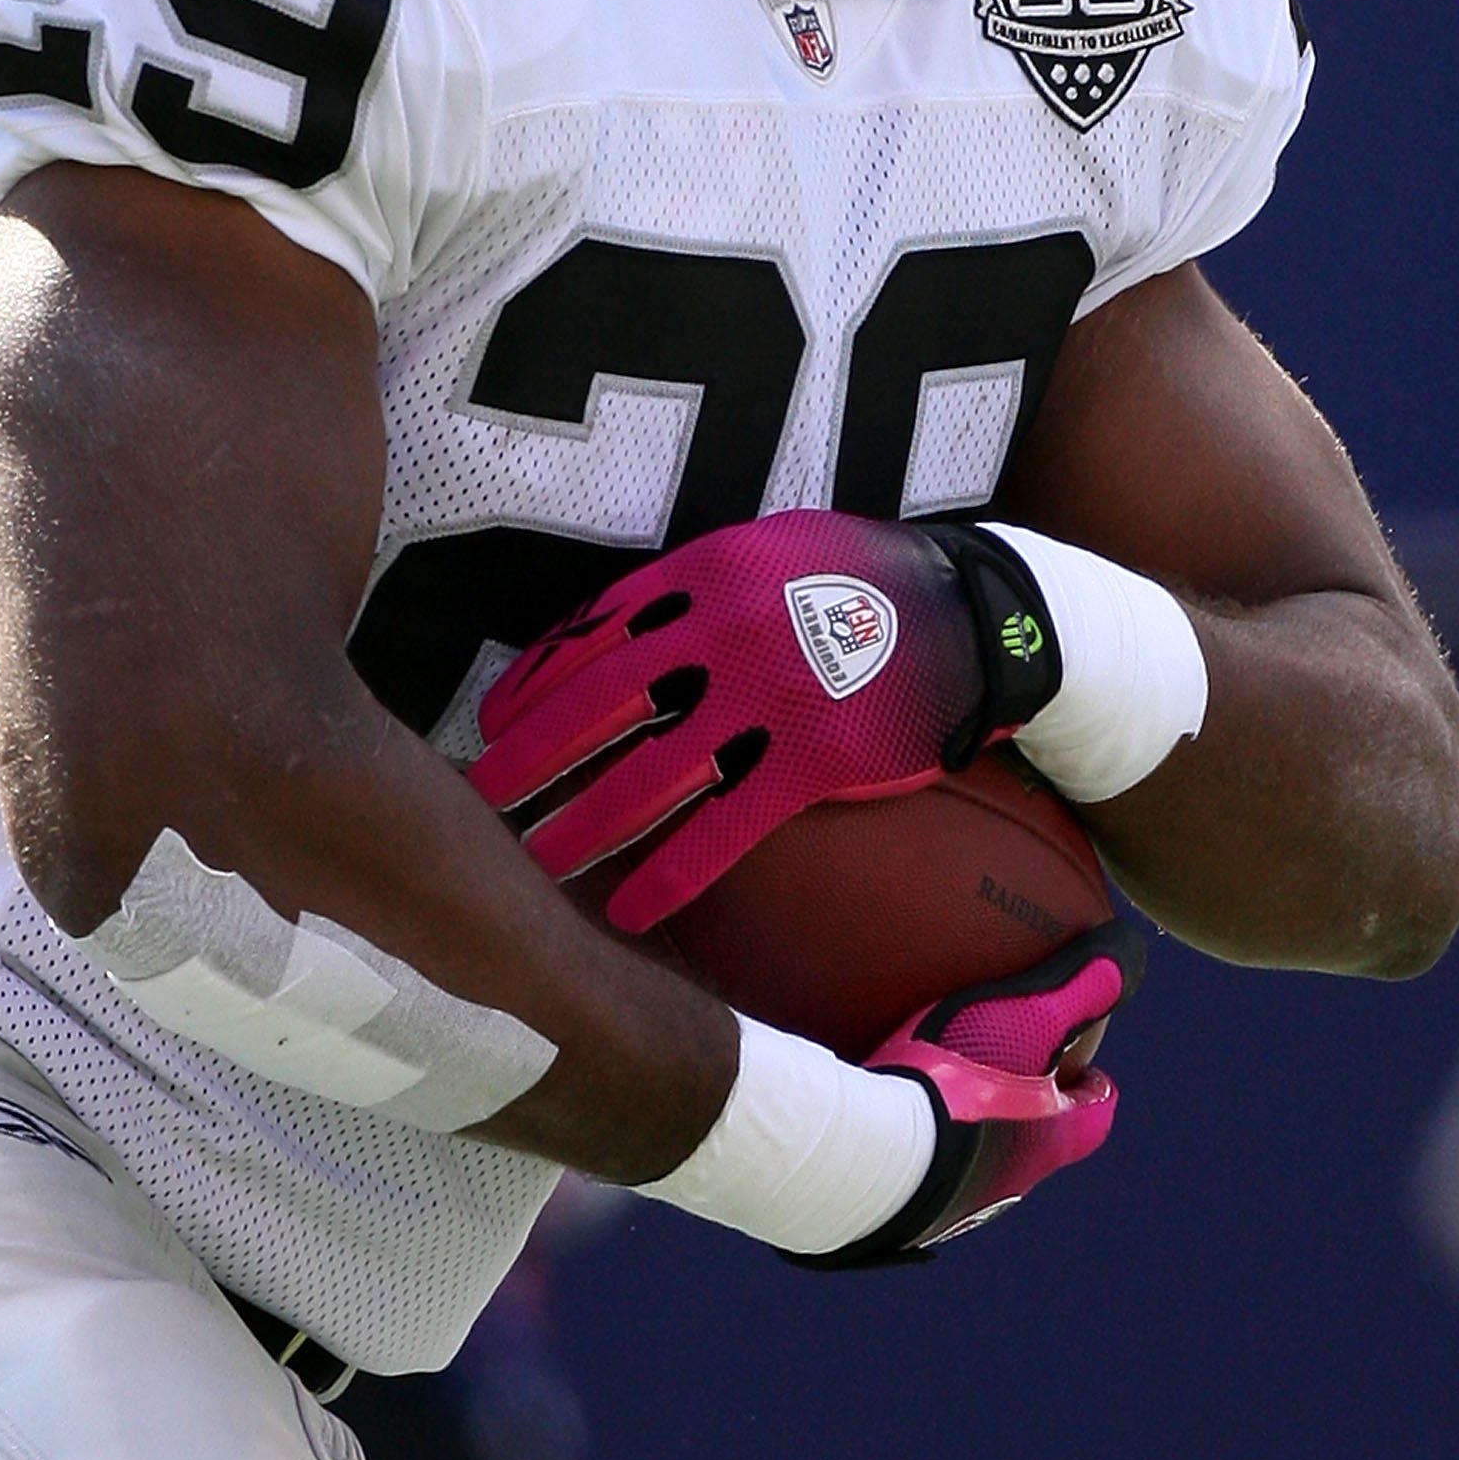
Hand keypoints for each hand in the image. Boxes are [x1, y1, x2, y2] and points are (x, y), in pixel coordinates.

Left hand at [468, 509, 1058, 931]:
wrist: (981, 614)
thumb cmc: (867, 579)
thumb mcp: (774, 548)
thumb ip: (696, 585)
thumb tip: (617, 626)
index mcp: (705, 572)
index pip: (591, 631)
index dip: (533, 683)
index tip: (494, 723)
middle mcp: (724, 629)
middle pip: (596, 705)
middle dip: (527, 758)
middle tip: (478, 802)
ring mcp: (768, 695)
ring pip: (647, 775)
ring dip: (579, 824)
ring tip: (532, 864)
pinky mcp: (816, 757)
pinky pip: (724, 827)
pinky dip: (670, 874)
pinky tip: (631, 911)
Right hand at [796, 923, 1144, 1266]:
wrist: (875, 1159)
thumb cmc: (965, 1086)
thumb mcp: (1032, 1018)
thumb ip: (1082, 983)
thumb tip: (1130, 945)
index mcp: (1050, 1141)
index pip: (1092, 1117)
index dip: (1094, 1091)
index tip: (1089, 1071)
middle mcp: (1008, 1179)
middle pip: (1034, 1140)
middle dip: (1029, 1107)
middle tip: (1011, 1068)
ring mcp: (952, 1199)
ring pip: (974, 1154)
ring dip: (970, 1124)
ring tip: (938, 1082)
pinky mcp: (899, 1205)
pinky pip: (913, 1163)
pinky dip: (909, 1136)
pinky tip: (878, 1107)